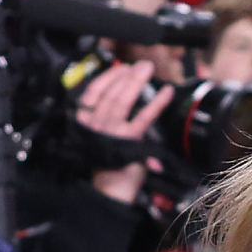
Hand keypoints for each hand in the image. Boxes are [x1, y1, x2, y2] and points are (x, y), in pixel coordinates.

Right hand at [77, 61, 169, 203]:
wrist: (111, 187)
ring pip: (122, 101)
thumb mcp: (99, 132)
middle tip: (141, 65)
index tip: (121, 67)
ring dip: (136, 82)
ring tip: (148, 70)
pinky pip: (143, 117)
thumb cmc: (108, 158)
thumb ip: (105, 112)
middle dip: (127, 75)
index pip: (93, 92)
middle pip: (110, 93)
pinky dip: (156, 102)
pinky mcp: (129, 140)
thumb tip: (122, 87)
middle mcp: (96, 124)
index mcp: (85, 121)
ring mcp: (111, 132)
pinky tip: (166, 92)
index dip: (108, 77)